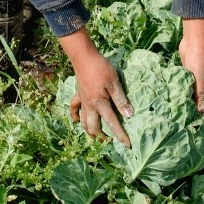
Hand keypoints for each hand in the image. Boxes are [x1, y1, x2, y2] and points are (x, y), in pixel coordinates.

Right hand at [59, 28, 133, 146]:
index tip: (127, 145)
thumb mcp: (115, 83)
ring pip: (83, 122)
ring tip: (97, 136)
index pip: (112, 123)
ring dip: (89, 131)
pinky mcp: (79, 94)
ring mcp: (83, 101)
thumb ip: (121, 100)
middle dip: (102, 137)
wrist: (84, 57)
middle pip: (94, 127)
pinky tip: (76, 121)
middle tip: (110, 140)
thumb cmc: (101, 68)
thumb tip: (129, 115)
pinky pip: (74, 108)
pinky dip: (75, 116)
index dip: (120, 135)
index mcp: (100, 104)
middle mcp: (90, 106)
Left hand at [180, 17, 203, 127]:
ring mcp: (199, 83)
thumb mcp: (200, 78)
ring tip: (184, 124)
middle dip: (200, 120)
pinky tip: (177, 107)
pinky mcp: (190, 79)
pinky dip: (185, 101)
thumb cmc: (199, 59)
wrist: (194, 41)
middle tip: (193, 134)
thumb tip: (202, 113)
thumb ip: (200, 95)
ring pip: (196, 101)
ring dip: (191, 111)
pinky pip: (188, 93)